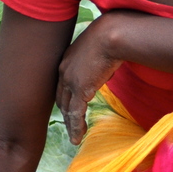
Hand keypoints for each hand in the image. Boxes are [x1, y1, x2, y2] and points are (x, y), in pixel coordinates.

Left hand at [56, 13, 126, 143]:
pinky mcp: (79, 90)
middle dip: (65, 112)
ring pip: (66, 108)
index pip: (62, 83)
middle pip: (60, 97)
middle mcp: (63, 70)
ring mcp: (70, 80)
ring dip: (70, 124)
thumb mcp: (100, 48)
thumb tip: (106, 70)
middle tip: (71, 124)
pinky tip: (77, 137)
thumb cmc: (111, 35)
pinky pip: (75, 113)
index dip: (65, 96)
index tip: (70, 107)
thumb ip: (98, 61)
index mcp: (67, 58)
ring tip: (75, 137)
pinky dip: (76, 127)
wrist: (112, 34)